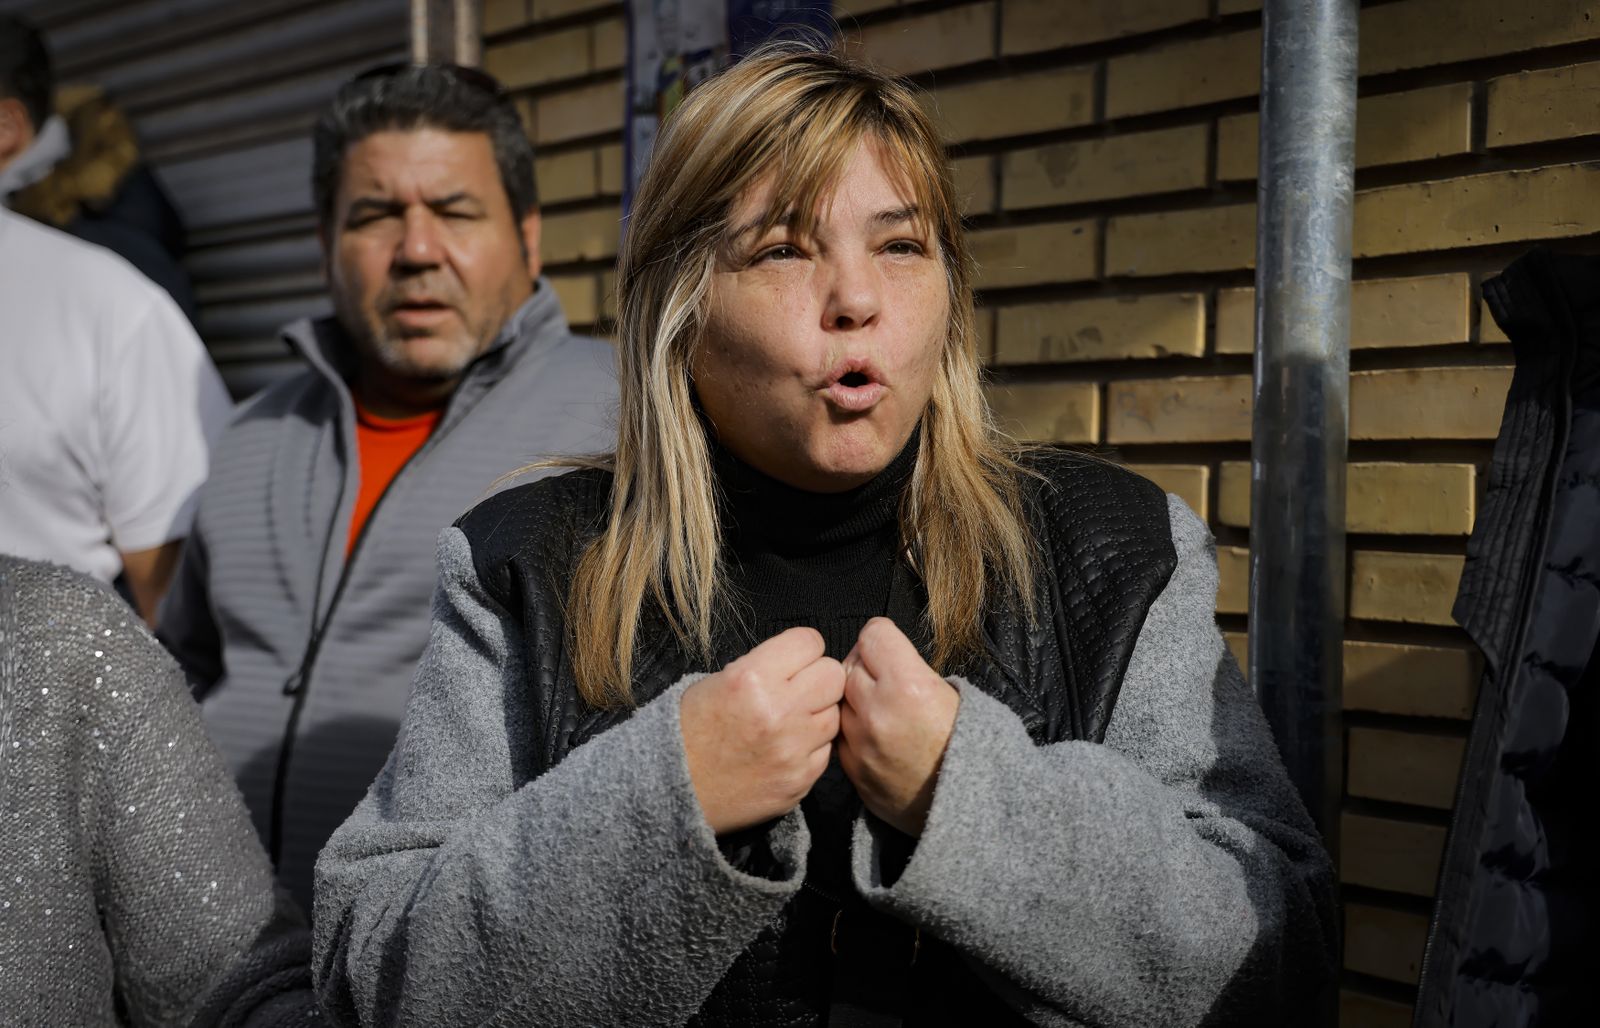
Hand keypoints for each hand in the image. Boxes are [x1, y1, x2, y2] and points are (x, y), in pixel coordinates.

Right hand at [680, 627, 844, 834]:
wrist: (674, 788)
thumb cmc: (690, 731)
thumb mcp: (717, 681)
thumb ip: (764, 667)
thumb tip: (800, 663)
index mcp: (753, 678)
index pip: (810, 642)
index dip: (801, 649)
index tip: (793, 660)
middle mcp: (779, 711)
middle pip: (833, 675)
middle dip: (817, 678)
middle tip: (797, 689)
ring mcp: (793, 749)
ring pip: (835, 714)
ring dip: (817, 714)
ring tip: (789, 722)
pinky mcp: (801, 780)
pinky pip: (826, 751)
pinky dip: (811, 747)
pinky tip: (785, 749)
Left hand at [837, 618, 959, 836]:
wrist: (971, 808)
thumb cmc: (972, 748)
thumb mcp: (956, 695)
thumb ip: (912, 669)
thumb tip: (883, 655)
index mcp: (908, 686)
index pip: (873, 635)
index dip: (883, 638)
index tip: (889, 648)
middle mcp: (877, 712)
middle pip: (850, 663)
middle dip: (866, 666)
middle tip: (885, 678)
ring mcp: (860, 743)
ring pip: (839, 699)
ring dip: (854, 698)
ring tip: (882, 709)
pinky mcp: (852, 770)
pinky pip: (840, 734)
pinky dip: (853, 730)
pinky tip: (877, 736)